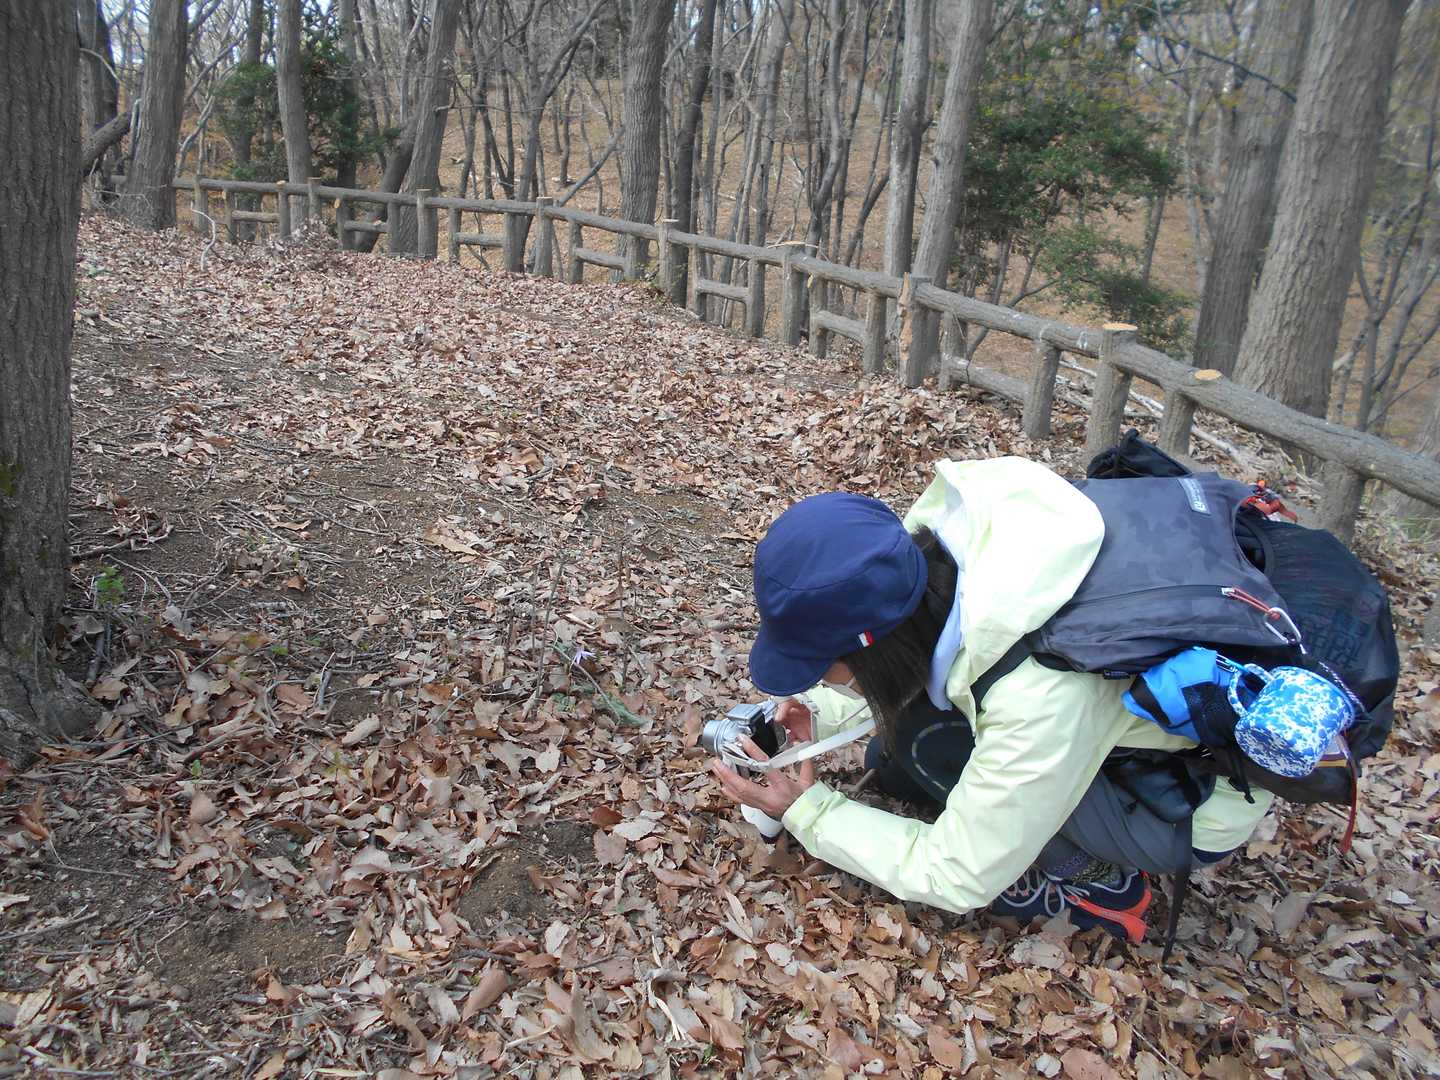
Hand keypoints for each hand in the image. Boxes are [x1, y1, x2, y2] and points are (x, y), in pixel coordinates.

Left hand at [709, 699, 815, 819]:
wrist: (807, 821)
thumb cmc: (807, 801)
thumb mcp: (809, 781)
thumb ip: (804, 762)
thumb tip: (800, 742)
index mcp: (782, 786)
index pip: (765, 766)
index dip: (753, 752)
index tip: (742, 740)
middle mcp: (769, 797)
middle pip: (743, 786)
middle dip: (728, 773)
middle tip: (717, 761)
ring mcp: (762, 805)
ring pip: (739, 794)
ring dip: (726, 781)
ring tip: (716, 769)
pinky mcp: (759, 809)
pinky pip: (741, 801)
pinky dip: (731, 792)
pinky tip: (723, 786)